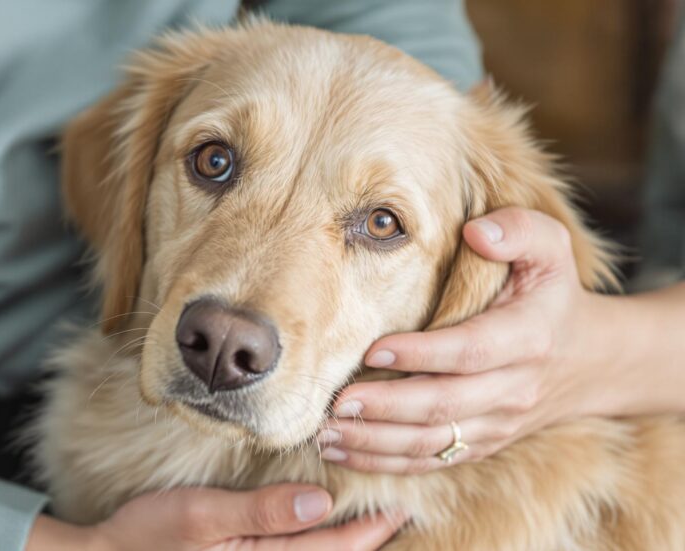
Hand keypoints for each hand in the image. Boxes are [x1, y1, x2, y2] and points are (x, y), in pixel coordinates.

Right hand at [28, 484, 406, 550]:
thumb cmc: (148, 536)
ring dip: (342, 542)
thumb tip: (318, 503)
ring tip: (374, 520)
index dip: (370, 528)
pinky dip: (311, 542)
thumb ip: (260, 512)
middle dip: (366, 537)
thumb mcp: (201, 516)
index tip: (404, 504)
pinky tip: (318, 526)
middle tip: (403, 509)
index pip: (330, 547)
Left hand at [318, 207, 616, 473]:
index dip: (423, 354)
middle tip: (337, 401)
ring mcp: (496, 424)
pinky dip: (384, 463)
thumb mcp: (551, 249)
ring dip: (376, 443)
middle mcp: (513, 388)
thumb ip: (519, 230)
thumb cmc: (552, 294)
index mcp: (528, 337)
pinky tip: (341, 452)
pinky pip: (430, 462)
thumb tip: (477, 231)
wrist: (589, 360)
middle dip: (387, 408)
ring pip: (433, 443)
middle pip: (445, 406)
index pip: (471, 351)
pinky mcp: (480, 445)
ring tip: (327, 433)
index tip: (374, 349)